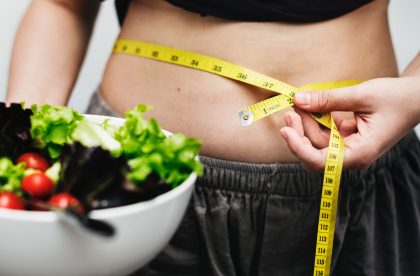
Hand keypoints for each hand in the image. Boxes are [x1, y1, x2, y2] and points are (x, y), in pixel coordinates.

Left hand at [280, 77, 419, 170]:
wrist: (417, 97)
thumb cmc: (397, 99)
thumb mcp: (361, 95)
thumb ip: (328, 99)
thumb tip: (298, 99)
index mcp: (360, 153)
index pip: (320, 162)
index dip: (299, 148)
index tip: (285, 130)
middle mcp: (352, 155)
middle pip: (314, 152)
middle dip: (299, 132)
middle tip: (290, 109)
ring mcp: (349, 147)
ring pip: (317, 141)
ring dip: (306, 122)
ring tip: (299, 102)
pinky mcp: (347, 138)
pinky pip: (325, 132)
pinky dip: (316, 119)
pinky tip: (310, 105)